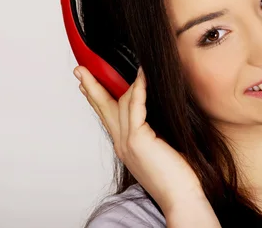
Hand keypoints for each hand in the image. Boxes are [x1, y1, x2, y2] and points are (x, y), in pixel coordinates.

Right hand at [74, 66, 206, 213]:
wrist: (180, 197)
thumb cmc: (176, 177)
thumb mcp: (158, 149)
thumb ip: (151, 132)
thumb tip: (156, 111)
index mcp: (124, 147)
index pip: (107, 116)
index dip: (96, 99)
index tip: (87, 86)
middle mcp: (121, 143)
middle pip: (102, 107)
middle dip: (91, 86)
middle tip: (80, 70)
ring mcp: (127, 141)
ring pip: (117, 103)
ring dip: (118, 81)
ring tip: (123, 64)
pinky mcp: (138, 139)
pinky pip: (135, 106)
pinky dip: (138, 88)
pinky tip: (141, 75)